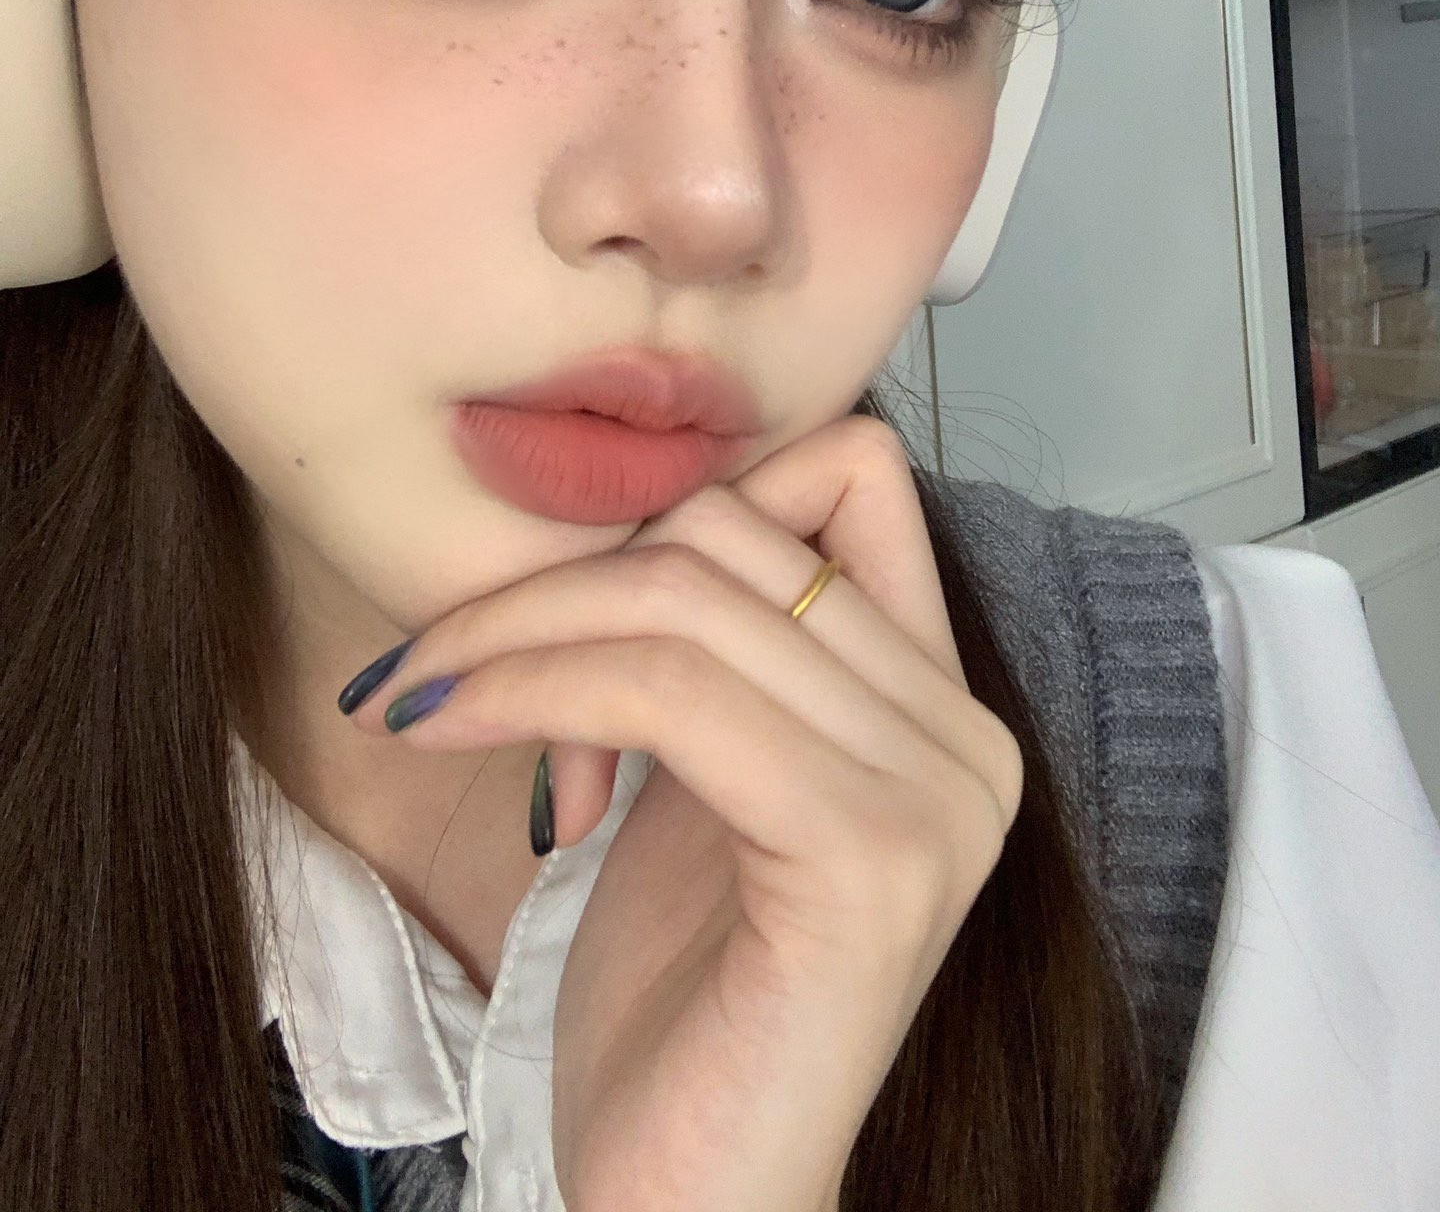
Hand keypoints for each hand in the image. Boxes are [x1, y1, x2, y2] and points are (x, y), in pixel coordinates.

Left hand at [351, 414, 1023, 1211]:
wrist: (692, 1200)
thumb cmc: (680, 1006)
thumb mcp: (699, 785)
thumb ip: (707, 654)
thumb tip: (611, 519)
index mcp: (934, 704)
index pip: (846, 471)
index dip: (696, 499)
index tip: (571, 598)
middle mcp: (965, 737)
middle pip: (732, 529)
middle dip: (556, 574)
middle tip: (446, 662)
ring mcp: (933, 799)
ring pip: (684, 598)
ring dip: (513, 629)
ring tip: (422, 697)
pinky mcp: (867, 863)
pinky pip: (670, 693)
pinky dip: (532, 687)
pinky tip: (443, 728)